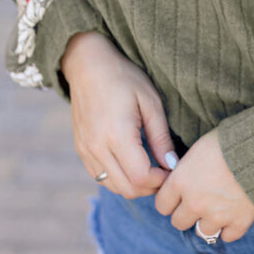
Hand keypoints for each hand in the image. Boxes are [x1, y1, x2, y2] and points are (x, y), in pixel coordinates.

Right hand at [60, 30, 176, 198]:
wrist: (89, 65)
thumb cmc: (124, 78)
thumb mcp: (151, 102)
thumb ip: (161, 137)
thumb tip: (171, 165)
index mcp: (116, 135)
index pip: (140, 177)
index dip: (160, 180)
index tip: (172, 169)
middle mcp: (97, 148)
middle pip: (126, 188)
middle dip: (150, 187)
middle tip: (164, 171)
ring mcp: (86, 150)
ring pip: (113, 186)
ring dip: (134, 185)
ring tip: (151, 167)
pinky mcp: (81, 149)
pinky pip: (100, 176)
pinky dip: (119, 178)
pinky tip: (132, 162)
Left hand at [154, 127, 253, 241]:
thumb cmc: (228, 140)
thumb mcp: (199, 147)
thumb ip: (187, 168)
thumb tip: (183, 176)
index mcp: (181, 181)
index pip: (162, 205)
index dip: (170, 199)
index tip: (178, 194)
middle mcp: (195, 202)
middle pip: (178, 222)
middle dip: (187, 212)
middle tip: (199, 200)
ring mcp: (217, 215)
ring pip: (202, 231)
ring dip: (208, 220)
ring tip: (218, 205)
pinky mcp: (239, 221)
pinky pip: (227, 236)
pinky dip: (230, 227)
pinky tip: (233, 213)